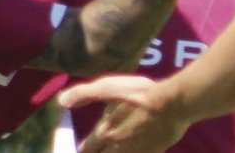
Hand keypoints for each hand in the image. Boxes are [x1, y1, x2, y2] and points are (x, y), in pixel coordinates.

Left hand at [59, 75, 188, 152]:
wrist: (173, 105)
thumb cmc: (139, 95)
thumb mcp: (109, 87)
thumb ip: (84, 94)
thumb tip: (61, 101)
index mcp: (105, 134)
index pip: (87, 147)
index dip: (84, 147)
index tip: (81, 147)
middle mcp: (118, 149)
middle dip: (98, 151)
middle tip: (96, 147)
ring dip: (115, 152)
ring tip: (114, 147)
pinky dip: (134, 152)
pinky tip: (136, 147)